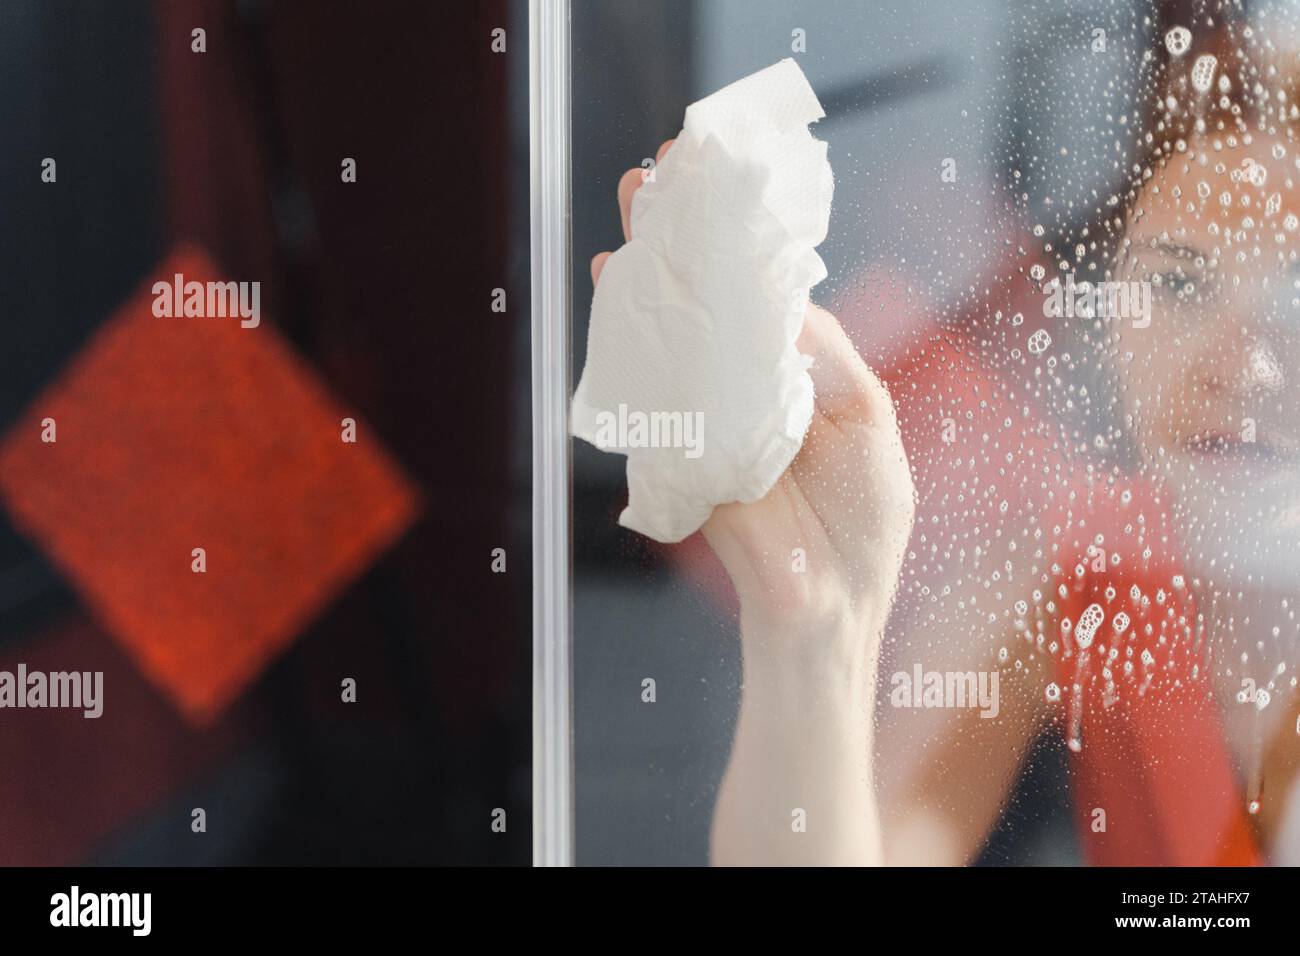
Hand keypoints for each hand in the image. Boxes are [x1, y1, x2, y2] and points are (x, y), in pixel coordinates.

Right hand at [592, 141, 915, 657]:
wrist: (828, 601)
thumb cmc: (865, 517)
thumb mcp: (869, 417)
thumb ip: (827, 355)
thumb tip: (782, 299)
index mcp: (801, 372)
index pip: (763, 289)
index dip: (742, 236)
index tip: (722, 182)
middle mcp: (750, 380)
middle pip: (709, 294)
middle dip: (683, 233)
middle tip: (658, 173)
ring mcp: (710, 407)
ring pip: (674, 325)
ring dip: (650, 265)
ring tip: (634, 207)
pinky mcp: (679, 439)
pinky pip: (651, 378)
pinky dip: (629, 331)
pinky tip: (616, 282)